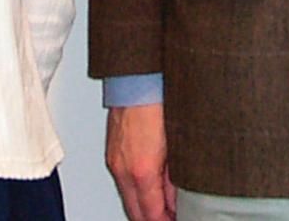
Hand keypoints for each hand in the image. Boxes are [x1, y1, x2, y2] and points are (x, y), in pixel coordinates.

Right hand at [106, 103, 176, 219]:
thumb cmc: (157, 105)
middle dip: (152, 219)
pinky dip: (134, 191)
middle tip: (170, 217)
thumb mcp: (175, 147)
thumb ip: (174, 179)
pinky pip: (122, 182)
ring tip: (163, 205)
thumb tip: (177, 200)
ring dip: (143, 207)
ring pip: (127, 198)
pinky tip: (148, 186)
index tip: (176, 220)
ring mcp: (114, 161)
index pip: (151, 215)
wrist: (136, 81)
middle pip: (135, 213)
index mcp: (142, 172)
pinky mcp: (112, 152)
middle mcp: (123, 170)